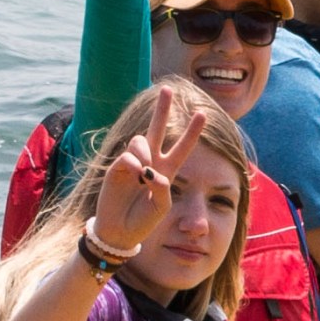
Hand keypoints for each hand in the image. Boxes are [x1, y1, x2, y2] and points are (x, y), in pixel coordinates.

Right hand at [91, 82, 203, 258]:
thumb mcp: (162, 207)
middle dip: (162, 110)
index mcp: (167, 171)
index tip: (203, 113)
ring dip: (145, 151)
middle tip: (167, 89)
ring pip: (141, 140)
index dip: (192, 132)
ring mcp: (133, 163)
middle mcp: (150, 162)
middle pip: (157, 129)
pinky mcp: (117, 167)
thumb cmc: (144, 221)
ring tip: (143, 171)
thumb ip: (162, 187)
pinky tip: (136, 174)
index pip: (182, 148)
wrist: (120, 231)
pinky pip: (127, 155)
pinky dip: (134, 162)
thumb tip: (150, 170)